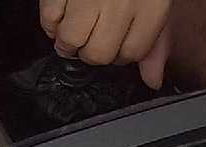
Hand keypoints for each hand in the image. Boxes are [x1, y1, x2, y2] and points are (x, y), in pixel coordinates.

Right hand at [39, 0, 172, 89]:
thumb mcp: (156, 1)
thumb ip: (157, 42)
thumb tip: (153, 81)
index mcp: (150, 4)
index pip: (133, 54)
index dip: (124, 55)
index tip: (118, 44)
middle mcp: (119, 1)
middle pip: (99, 54)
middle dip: (94, 52)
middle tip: (93, 38)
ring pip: (71, 41)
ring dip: (68, 41)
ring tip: (73, 30)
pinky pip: (48, 19)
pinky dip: (50, 23)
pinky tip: (61, 15)